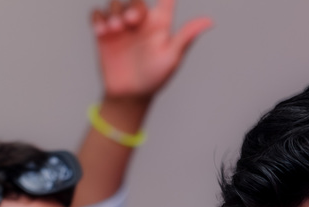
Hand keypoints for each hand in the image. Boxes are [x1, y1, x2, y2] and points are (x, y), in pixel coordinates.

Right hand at [92, 0, 212, 102]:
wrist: (129, 95)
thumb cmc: (155, 77)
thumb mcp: (171, 57)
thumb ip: (186, 36)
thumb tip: (210, 21)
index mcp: (159, 23)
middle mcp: (141, 21)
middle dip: (131, 7)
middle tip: (130, 22)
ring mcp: (121, 25)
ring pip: (115, 3)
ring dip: (113, 12)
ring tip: (114, 30)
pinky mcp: (104, 32)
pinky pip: (97, 15)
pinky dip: (97, 19)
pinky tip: (101, 32)